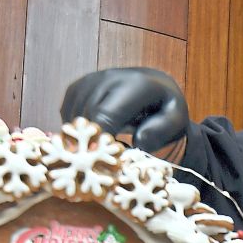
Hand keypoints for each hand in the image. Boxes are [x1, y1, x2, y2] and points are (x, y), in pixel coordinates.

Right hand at [60, 68, 188, 151]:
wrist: (154, 90)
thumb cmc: (165, 111)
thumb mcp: (176, 121)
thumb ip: (161, 130)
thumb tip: (139, 140)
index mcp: (136, 86)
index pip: (106, 114)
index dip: (97, 139)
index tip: (96, 161)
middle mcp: (109, 78)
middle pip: (87, 116)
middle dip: (90, 142)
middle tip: (97, 164)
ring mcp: (90, 80)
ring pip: (73, 115)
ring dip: (81, 137)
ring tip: (98, 151)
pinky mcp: (78, 87)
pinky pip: (67, 113)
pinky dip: (74, 129)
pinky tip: (91, 137)